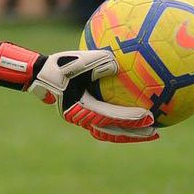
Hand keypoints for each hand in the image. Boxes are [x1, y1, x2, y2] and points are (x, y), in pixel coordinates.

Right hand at [0, 43, 158, 142]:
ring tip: (147, 130)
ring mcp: (81, 118)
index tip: (148, 117)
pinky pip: (104, 122)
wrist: (39, 75)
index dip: (129, 119)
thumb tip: (117, 64)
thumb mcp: (77, 60)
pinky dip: (118, 122)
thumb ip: (97, 61)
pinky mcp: (82, 114)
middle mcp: (81, 118)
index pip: (109, 117)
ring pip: (108, 131)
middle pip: (111, 132)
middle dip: (133, 133)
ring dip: (127, 132)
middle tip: (154, 132)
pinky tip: (131, 116)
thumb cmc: (58, 66)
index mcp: (79, 108)